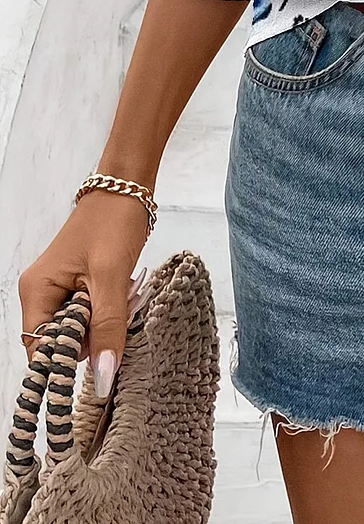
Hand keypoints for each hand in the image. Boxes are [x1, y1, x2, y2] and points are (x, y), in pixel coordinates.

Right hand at [18, 191, 151, 396]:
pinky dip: (108, 310)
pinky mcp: (77, 283)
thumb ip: (108, 328)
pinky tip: (122, 292)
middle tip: (119, 308)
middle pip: (62, 341)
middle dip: (94, 335)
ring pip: (80, 328)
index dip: (68, 359)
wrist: (128, 187)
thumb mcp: (112, 278)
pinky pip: (90, 312)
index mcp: (37, 291)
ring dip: (105, 321)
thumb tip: (104, 376)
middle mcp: (40, 293)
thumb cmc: (114, 222)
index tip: (101, 356)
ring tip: (123, 294)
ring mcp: (59, 288)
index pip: (41, 349)